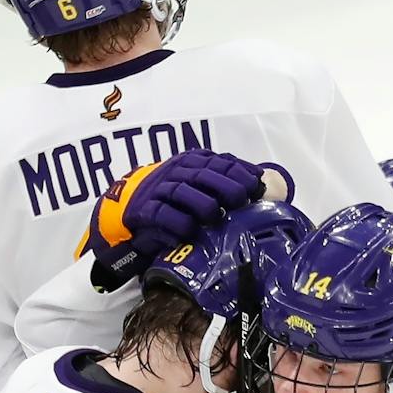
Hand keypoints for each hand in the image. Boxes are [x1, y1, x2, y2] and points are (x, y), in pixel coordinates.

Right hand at [81, 148, 265, 287]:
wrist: (128, 210)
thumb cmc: (173, 201)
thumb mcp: (198, 185)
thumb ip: (224, 183)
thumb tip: (264, 186)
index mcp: (192, 162)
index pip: (219, 161)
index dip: (240, 172)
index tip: (256, 187)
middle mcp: (175, 172)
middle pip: (203, 174)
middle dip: (226, 186)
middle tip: (241, 201)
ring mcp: (158, 190)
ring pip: (182, 192)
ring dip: (203, 204)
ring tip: (216, 218)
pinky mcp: (143, 211)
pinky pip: (161, 214)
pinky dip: (178, 223)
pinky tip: (191, 231)